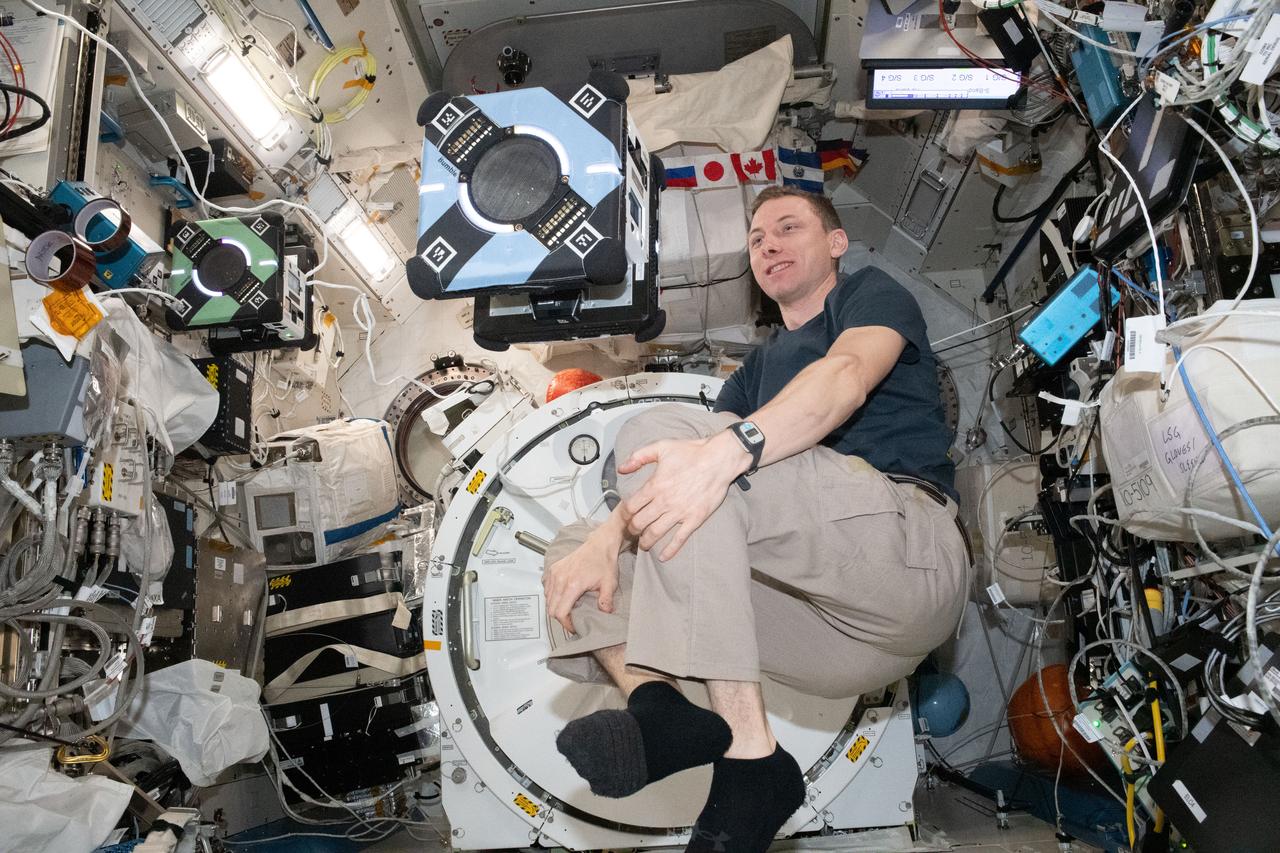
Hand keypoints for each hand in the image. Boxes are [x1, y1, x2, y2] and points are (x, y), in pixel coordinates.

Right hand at [543, 529, 620, 635]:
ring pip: (547, 599)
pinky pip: (546, 588)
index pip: (560, 613)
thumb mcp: (609, 583)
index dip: (566, 624)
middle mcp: (560, 579)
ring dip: (555, 607)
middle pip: (551, 609)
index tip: (574, 626)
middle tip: (572, 620)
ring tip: (568, 608)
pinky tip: (563, 597)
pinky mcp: (553, 569)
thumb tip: (605, 613)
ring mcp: (554, 573)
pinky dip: (552, 596)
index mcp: (572, 585)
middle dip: (561, 618)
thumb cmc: (604, 562)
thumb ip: (606, 600)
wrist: (599, 544)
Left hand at [616, 433, 746, 560]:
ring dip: (646, 542)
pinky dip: (670, 550)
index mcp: (655, 485)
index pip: (631, 506)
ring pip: (655, 533)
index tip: (625, 517)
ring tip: (643, 544)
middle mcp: (664, 501)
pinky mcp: (694, 518)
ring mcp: (679, 512)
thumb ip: (639, 457)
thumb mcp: (661, 447)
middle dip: (632, 530)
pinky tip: (663, 557)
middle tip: (632, 532)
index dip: (624, 514)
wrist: (719, 460)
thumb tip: (622, 468)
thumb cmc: (692, 452)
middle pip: (639, 523)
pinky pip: (679, 539)